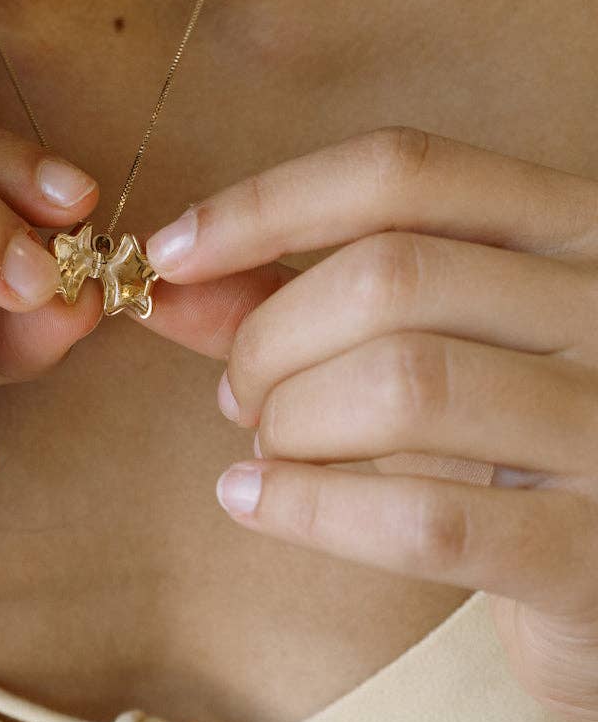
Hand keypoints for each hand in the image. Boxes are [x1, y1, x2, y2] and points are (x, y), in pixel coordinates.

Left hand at [143, 126, 597, 721]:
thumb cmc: (499, 425)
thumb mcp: (421, 334)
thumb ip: (295, 297)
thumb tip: (166, 287)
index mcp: (568, 223)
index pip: (400, 172)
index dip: (266, 204)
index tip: (171, 253)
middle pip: (386, 278)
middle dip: (268, 338)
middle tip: (237, 392)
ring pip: (403, 385)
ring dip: (289, 419)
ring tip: (264, 442)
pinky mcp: (595, 549)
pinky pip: (426, 520)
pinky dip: (309, 508)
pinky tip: (250, 501)